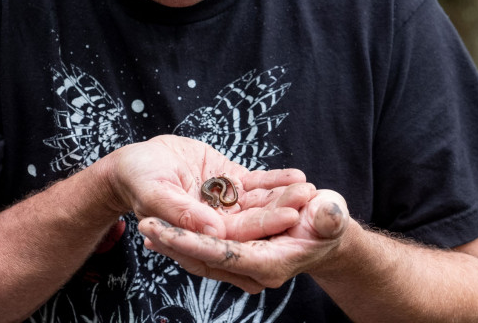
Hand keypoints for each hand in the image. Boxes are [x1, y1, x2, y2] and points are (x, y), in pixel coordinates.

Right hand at [106, 134, 314, 239]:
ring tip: (308, 187)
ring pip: (259, 203)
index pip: (236, 236)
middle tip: (308, 201)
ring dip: (283, 196)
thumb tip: (215, 231)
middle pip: (254, 221)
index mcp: (198, 235)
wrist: (136, 160)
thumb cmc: (138, 178)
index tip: (289, 217)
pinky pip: (255, 184)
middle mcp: (215, 224)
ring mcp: (224, 204)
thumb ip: (183, 213)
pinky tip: (297, 175)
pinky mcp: (228, 184)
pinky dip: (275, 180)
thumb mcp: (155, 193)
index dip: (263, 227)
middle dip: (281, 210)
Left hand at [138, 189, 349, 292]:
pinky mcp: (237, 242)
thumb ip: (329, 217)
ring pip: (201, 250)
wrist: (327, 230)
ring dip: (174, 237)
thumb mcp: (333, 216)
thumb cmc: (332, 221)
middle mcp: (251, 264)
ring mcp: (242, 255)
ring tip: (146, 223)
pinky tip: (163, 221)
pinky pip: (207, 239)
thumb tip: (323, 213)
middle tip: (144, 225)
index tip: (163, 232)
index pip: (223, 254)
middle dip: (174, 241)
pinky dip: (186, 231)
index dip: (193, 242)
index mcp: (270, 262)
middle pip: (205, 256)